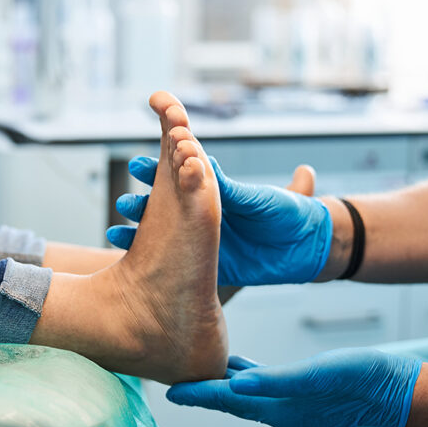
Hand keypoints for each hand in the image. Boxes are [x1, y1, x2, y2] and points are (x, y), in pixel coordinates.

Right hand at [107, 156, 332, 284]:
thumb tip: (203, 160)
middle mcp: (203, 214)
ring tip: (119, 230)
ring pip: (162, 234)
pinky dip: (149, 260)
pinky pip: (173, 263)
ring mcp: (202, 241)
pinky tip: (131, 259)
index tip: (137, 165)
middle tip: (125, 203)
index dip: (158, 169)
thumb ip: (231, 187)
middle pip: (163, 205)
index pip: (179, 175)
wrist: (308, 248)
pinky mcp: (207, 266)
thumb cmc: (291, 213)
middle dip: (141, 202)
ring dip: (140, 231)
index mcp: (216, 191)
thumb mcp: (261, 198)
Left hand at [165, 349, 421, 426]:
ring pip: (243, 393)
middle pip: (229, 401)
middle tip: (173, 380)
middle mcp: (278, 409)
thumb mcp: (317, 374)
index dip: (197, 394)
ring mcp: (290, 402)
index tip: (169, 391)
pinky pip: (262, 384)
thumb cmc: (360, 378)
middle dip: (201, 392)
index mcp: (278, 407)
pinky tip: (237, 364)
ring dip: (219, 385)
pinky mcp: (301, 391)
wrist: (396, 389)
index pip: (226, 401)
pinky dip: (244, 376)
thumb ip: (275, 381)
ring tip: (197, 371)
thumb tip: (236, 384)